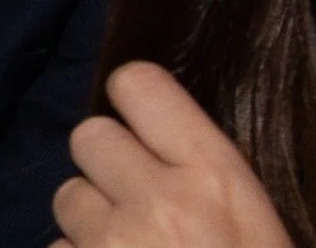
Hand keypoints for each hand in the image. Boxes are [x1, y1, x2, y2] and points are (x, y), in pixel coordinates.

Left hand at [53, 63, 291, 247]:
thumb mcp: (258, 227)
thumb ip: (208, 177)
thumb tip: (160, 143)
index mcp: (217, 180)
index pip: (139, 85)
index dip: (134, 100)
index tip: (142, 123)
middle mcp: (157, 200)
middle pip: (89, 136)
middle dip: (106, 166)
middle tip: (136, 201)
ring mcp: (108, 240)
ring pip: (66, 197)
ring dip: (89, 219)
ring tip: (127, 246)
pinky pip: (57, 247)